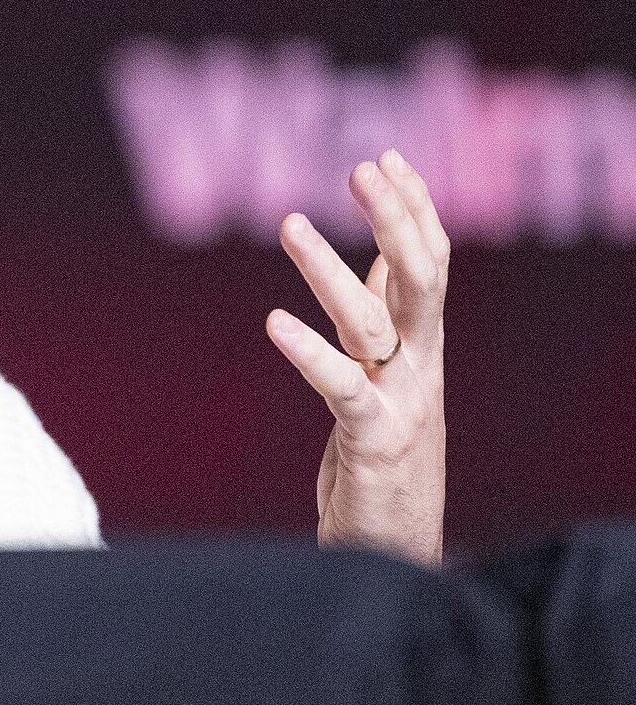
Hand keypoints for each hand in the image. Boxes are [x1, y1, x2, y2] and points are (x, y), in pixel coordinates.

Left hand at [268, 148, 448, 564]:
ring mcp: (401, 402)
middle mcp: (420, 365)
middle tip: (362, 169)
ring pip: (372, 322)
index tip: (388, 157)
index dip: (414, 209)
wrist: (394, 546)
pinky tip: (274, 323)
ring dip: (332, 270)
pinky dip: (310, 353)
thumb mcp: (387, 374)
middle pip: (420, 279)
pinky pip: (342, 387)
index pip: (428, 262)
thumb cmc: (384, 452)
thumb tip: (379, 261)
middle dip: (395, 219)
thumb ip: (386, 317)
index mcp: (422, 344)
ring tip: (290, 222)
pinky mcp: (372, 441)